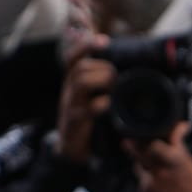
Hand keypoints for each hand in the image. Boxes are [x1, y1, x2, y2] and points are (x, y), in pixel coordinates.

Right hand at [56, 36, 113, 165]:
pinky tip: (110, 106)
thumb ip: (99, 84)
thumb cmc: (87, 122)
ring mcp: (70, 105)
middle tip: (115, 75)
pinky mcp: (75, 122)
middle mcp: (69, 91)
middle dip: (101, 67)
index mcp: (73, 83)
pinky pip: (87, 108)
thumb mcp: (88, 101)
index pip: (72, 58)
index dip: (85, 45)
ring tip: (114, 87)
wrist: (71, 151)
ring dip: (101, 80)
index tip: (104, 40)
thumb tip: (122, 69)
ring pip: (80, 82)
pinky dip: (101, 104)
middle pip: (79, 67)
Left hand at [127, 121, 191, 191]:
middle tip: (129, 143)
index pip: (152, 144)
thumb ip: (178, 146)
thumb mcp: (190, 165)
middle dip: (133, 148)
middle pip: (138, 153)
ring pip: (140, 170)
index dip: (148, 140)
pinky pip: (142, 186)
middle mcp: (160, 173)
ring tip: (161, 178)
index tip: (145, 138)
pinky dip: (148, 185)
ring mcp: (150, 187)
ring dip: (146, 169)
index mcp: (175, 162)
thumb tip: (179, 126)